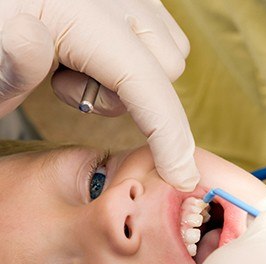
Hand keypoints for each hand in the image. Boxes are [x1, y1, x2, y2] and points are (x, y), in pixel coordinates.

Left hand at [0, 0, 197, 190]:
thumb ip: (5, 64)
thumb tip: (33, 39)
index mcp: (71, 6)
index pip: (143, 79)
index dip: (169, 137)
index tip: (181, 177)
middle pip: (168, 65)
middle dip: (132, 98)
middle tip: (67, 88)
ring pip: (170, 49)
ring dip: (134, 77)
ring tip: (73, 68)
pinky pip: (160, 34)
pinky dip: (137, 58)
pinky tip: (90, 53)